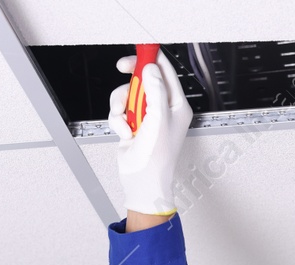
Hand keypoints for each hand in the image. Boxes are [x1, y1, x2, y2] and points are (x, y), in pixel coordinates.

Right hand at [106, 49, 192, 216]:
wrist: (142, 182)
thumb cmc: (157, 157)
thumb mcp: (159, 117)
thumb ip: (155, 89)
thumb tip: (150, 69)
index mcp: (177, 105)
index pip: (165, 72)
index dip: (151, 59)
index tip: (138, 52)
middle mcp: (162, 109)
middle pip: (143, 79)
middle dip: (132, 82)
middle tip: (122, 69)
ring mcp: (146, 117)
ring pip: (127, 94)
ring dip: (121, 104)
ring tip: (126, 120)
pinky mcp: (132, 124)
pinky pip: (119, 110)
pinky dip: (117, 120)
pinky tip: (125, 133)